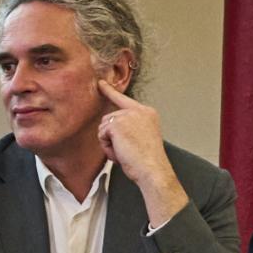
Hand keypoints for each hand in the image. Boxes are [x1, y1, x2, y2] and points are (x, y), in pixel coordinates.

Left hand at [96, 82, 188, 223]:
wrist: (152, 168)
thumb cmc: (147, 160)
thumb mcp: (142, 136)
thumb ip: (130, 127)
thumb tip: (110, 126)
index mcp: (147, 112)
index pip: (125, 100)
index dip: (110, 92)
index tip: (100, 83)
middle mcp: (139, 110)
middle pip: (109, 118)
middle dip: (110, 136)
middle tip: (125, 150)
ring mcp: (128, 115)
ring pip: (103, 127)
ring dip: (108, 142)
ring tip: (124, 152)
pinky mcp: (117, 124)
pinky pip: (102, 134)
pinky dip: (107, 147)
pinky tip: (120, 152)